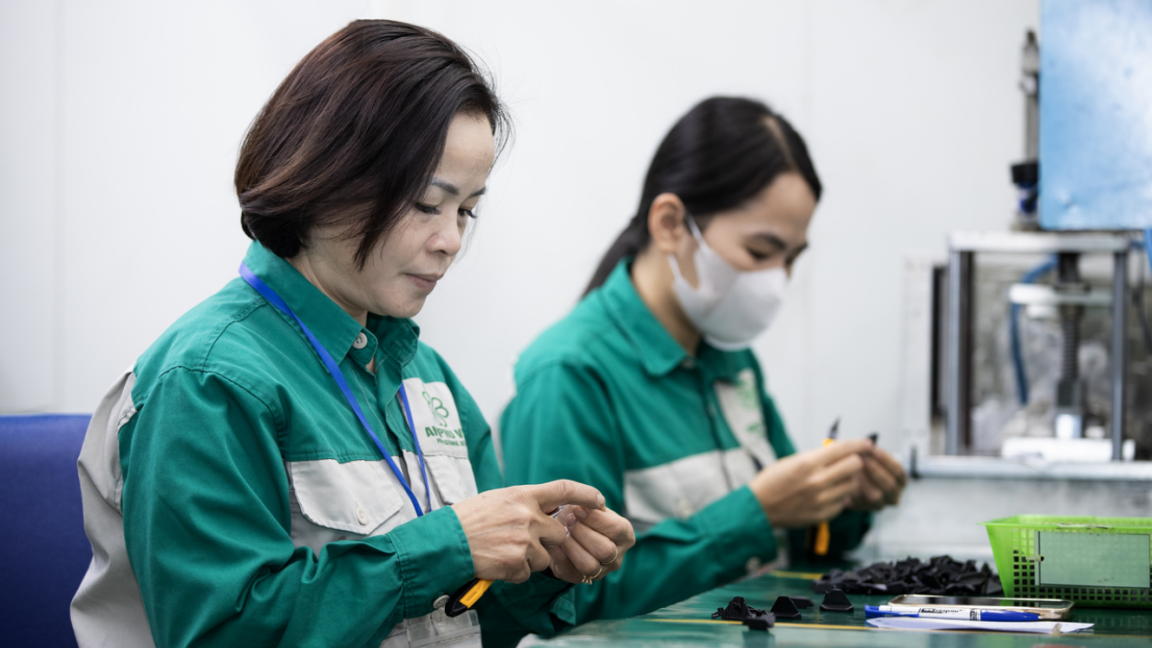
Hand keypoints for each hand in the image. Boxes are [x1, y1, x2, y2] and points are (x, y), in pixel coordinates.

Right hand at [452, 480, 604, 583]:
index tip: (599, 500)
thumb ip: (523, 503)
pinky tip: (497, 562)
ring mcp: (523, 541)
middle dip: (548, 541)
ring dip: (530, 559)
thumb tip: (544, 510)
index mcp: (522, 495)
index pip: (564, 489)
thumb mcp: (497, 499)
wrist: (446, 542)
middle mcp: (527, 516)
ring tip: (503, 551)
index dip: (585, 494)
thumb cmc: (467, 518)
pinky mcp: (516, 563)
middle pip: (558, 532)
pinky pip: (527, 573)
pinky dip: (515, 572)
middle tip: (524, 540)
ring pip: (544, 557)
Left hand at [548, 505, 634, 584]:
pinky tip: (555, 544)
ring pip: (590, 566)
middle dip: (583, 533)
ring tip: (563, 532)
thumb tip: (596, 500)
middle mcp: (617, 556)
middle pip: (605, 550)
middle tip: (569, 520)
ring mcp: (601, 571)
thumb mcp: (588, 504)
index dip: (595, 519)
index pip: (616, 530)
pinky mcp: (581, 579)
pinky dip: (561, 557)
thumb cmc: (579, 514)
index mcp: (625, 535)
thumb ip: (592, 500)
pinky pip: (571, 573)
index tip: (577, 509)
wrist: (562, 529)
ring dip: (573, 546)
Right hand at [748, 438, 868, 527]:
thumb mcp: (792, 460)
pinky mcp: (823, 515)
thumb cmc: (772, 481)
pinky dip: (840, 496)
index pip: (844, 449)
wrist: (759, 508)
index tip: (866, 443)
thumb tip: (840, 450)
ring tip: (837, 479)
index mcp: (808, 463)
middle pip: (855, 466)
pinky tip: (829, 493)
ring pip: (852, 485)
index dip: (859, 444)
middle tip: (850, 462)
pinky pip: (844, 502)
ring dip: (849, 480)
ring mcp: (821, 500)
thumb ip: (816, 456)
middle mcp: (817, 481)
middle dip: (855, 461)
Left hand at [850, 445, 906, 509]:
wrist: (850, 480)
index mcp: (900, 480)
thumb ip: (870, 451)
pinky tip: (847, 480)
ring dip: (864, 481)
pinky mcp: (865, 508)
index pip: (898, 471)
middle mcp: (893, 494)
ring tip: (854, 469)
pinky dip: (854, 490)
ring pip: (876, 496)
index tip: (873, 450)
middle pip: (889, 484)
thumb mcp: (871, 456)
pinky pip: (860, 502)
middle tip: (862, 459)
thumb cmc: (865, 465)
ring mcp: (880, 503)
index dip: (886, 460)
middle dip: (875, 470)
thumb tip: (866, 443)